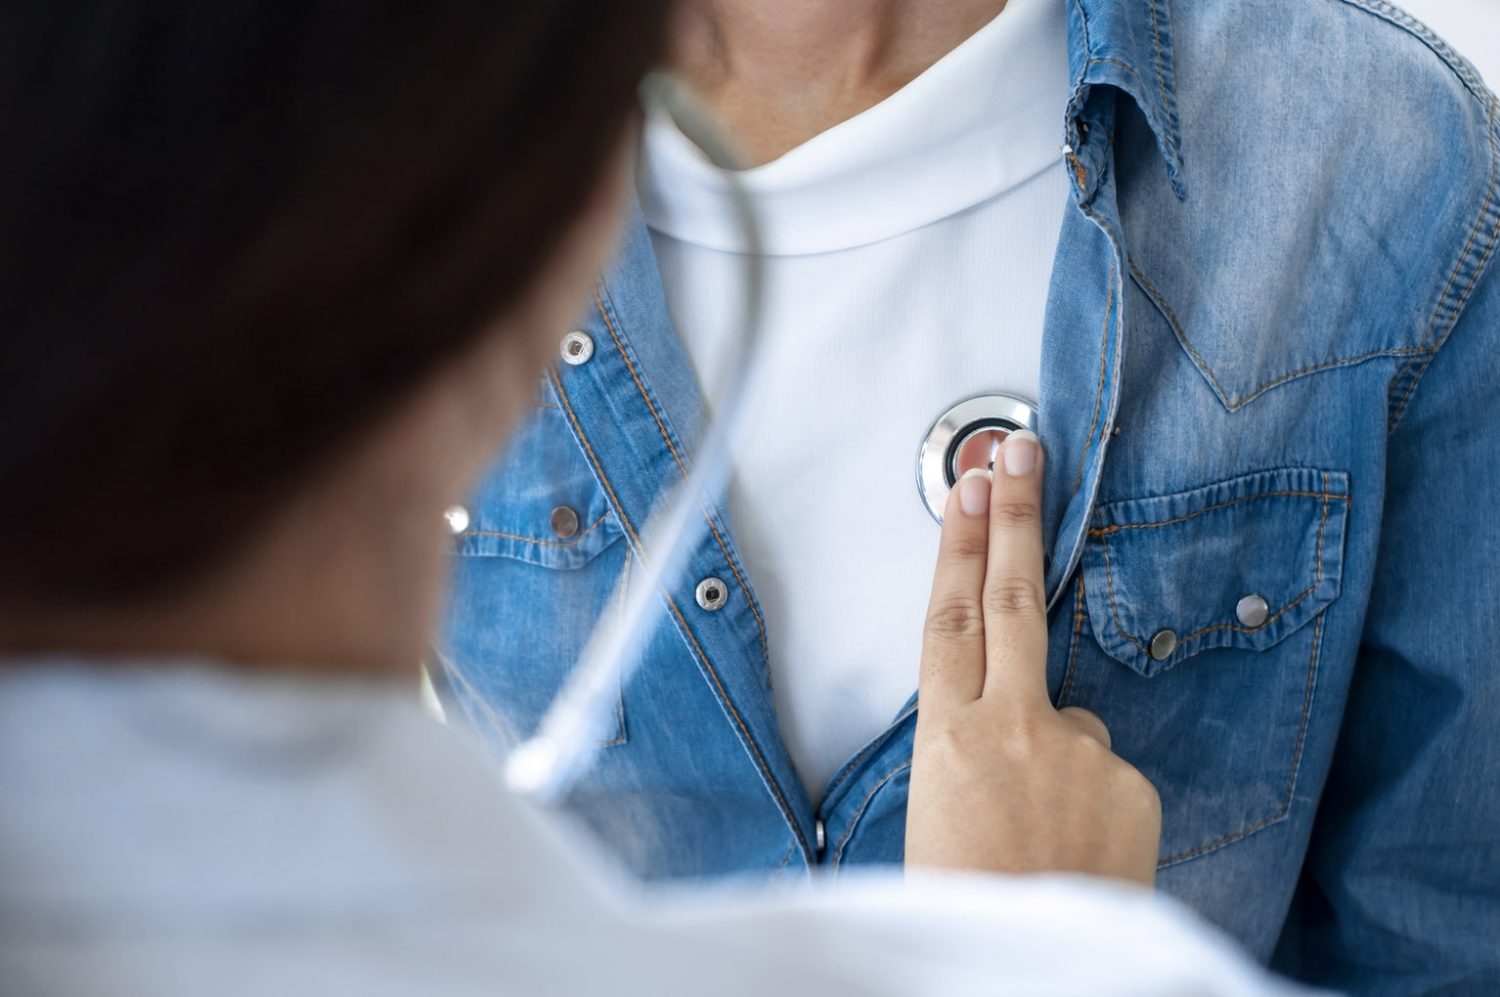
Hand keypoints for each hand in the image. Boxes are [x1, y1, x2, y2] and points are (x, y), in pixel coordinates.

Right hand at [904, 431, 1160, 885]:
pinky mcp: (1129, 781)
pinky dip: (1086, 791)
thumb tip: (1001, 718)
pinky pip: (1103, 765)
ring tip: (1030, 820)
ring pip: (1064, 710)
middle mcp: (1013, 730)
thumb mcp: (932, 810)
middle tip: (1021, 450)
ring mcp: (1077, 752)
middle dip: (1017, 515)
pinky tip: (1072, 842)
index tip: (969, 483)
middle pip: (1012, 597)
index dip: (958, 542)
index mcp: (947, 738)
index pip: (950, 616)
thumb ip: (969, 742)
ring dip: (1048, 743)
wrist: (1031, 971)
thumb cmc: (966, 904)